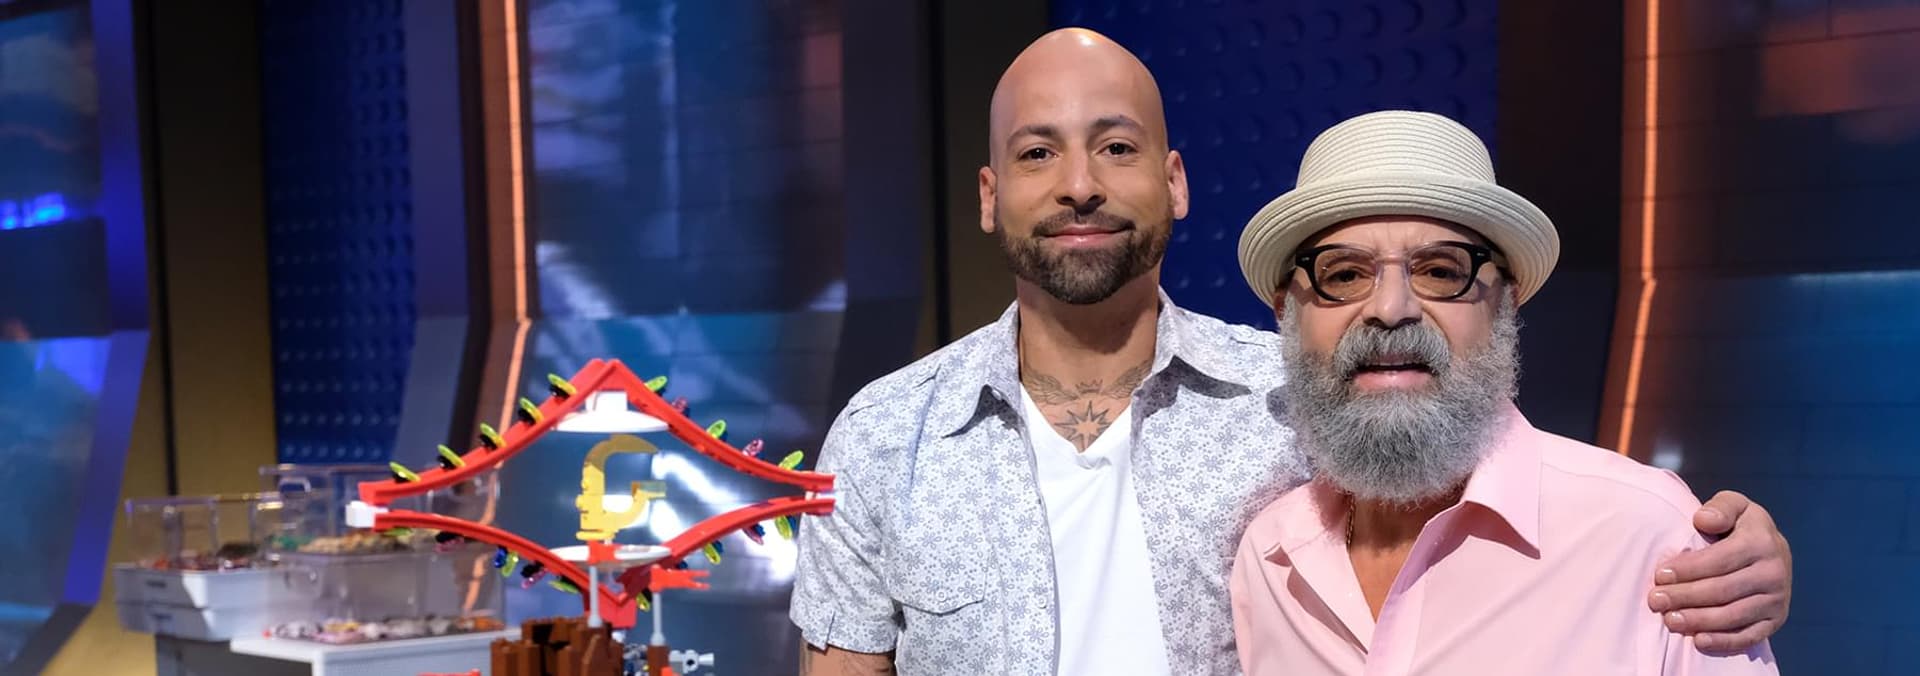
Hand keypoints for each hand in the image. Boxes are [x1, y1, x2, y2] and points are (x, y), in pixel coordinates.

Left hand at [1647, 490, 1791, 651]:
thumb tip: (1702, 519)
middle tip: (1655, 600)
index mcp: (1762, 542)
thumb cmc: (1740, 526)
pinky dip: (1724, 641)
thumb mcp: (1734, 505)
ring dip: (1699, 620)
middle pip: (1723, 590)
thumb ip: (1720, 508)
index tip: (1660, 575)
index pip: (1719, 560)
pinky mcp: (1776, 620)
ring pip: (1733, 615)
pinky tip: (1699, 641)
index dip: (1688, 569)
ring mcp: (1778, 599)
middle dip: (1685, 596)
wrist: (1772, 549)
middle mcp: (1774, 572)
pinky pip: (1750, 636)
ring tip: (1670, 620)